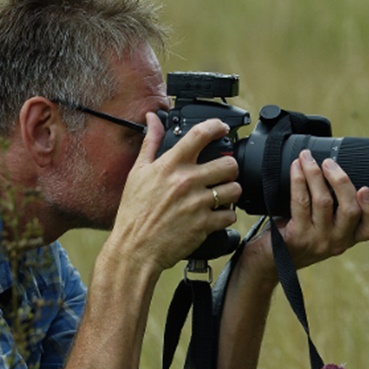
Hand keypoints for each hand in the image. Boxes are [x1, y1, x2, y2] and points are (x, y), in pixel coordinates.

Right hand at [107, 115, 242, 272]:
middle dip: (229, 167)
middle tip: (222, 173)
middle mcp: (186, 181)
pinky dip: (226, 216)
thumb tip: (152, 119)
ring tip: (221, 194)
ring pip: (234, 189)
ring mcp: (197, 204)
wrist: (134, 249)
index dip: (217, 126)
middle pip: (228, 164)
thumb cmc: (134, 213)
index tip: (222, 128)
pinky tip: (216, 215)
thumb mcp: (137, 172)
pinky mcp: (204, 225)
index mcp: (170, 165)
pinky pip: (230, 215)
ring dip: (231, 191)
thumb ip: (149, 143)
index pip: (200, 134)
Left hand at [248, 148, 368, 275]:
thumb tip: (333, 168)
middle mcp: (336, 242)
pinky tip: (296, 168)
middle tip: (329, 162)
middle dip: (340, 181)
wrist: (269, 259)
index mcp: (348, 238)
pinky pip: (300, 202)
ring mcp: (317, 240)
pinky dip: (298, 180)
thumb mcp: (323, 226)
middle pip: (350, 210)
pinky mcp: (297, 237)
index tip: (365, 189)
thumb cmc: (297, 235)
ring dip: (315, 174)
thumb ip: (335, 207)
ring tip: (307, 158)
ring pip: (323, 202)